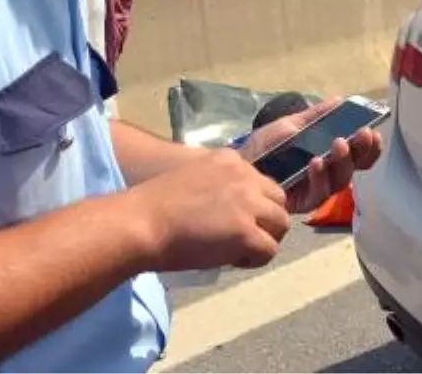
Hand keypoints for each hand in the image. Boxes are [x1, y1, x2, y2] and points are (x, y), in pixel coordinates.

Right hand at [129, 148, 290, 271]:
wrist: (141, 223)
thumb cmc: (155, 207)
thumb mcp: (194, 180)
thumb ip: (218, 187)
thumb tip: (232, 212)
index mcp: (230, 160)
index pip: (260, 183)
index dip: (252, 205)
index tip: (233, 219)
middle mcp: (244, 176)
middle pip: (278, 201)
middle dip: (265, 221)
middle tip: (242, 238)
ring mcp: (248, 203)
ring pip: (280, 225)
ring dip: (264, 240)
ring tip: (237, 251)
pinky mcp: (246, 231)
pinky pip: (269, 250)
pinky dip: (254, 260)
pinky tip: (232, 260)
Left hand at [241, 97, 383, 213]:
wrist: (239, 163)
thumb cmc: (266, 146)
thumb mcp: (292, 125)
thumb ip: (317, 115)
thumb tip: (340, 100)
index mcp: (328, 155)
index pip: (358, 155)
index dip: (369, 147)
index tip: (373, 131)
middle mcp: (327, 175)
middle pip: (354, 168)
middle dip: (361, 151)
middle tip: (362, 134)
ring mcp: (316, 189)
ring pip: (340, 180)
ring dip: (342, 161)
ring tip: (337, 143)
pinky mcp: (302, 203)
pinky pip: (318, 193)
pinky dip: (320, 177)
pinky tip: (316, 162)